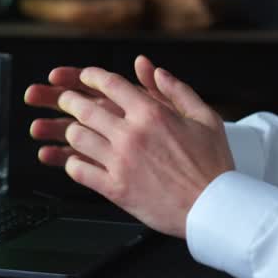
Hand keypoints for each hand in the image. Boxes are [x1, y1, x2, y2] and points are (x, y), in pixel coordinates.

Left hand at [24, 57, 233, 236]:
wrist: (212, 207)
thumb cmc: (212, 164)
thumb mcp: (204, 118)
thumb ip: (177, 90)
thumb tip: (154, 70)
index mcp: (152, 114)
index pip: (111, 84)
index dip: (92, 76)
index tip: (85, 76)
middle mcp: (132, 135)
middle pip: (85, 108)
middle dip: (69, 100)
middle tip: (65, 99)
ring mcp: (120, 162)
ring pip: (77, 138)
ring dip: (69, 130)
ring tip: (71, 129)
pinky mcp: (115, 188)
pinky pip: (79, 170)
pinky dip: (72, 163)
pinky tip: (75, 161)